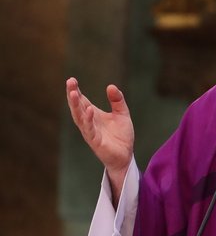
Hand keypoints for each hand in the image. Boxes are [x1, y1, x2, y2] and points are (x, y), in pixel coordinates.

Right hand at [65, 77, 134, 201]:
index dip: (76, 90)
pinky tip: (89, 110)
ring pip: (79, 117)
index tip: (72, 79)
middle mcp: (88, 122)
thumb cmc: (121, 136)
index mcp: (93, 115)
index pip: (82, 101)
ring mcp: (90, 132)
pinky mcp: (95, 141)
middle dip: (72, 94)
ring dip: (76, 105)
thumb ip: (117, 100)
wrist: (125, 156)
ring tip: (74, 93)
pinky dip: (88, 120)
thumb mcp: (122, 114)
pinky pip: (89, 129)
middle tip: (70, 82)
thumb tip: (110, 86)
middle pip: (77, 107)